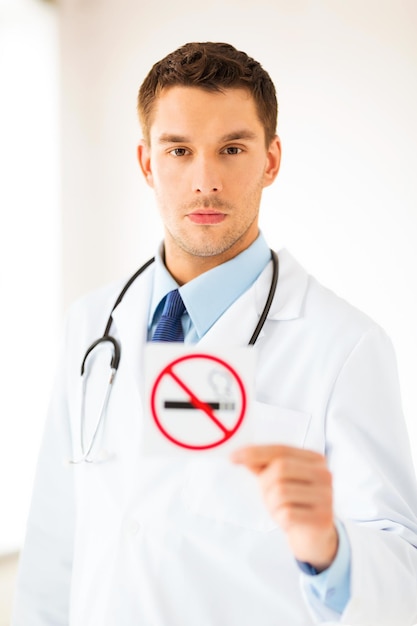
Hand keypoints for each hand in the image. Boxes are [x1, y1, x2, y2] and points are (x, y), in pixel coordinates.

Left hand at [230, 445, 337, 571]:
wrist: (315, 537)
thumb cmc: (295, 504)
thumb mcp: (280, 481)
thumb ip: (263, 466)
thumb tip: (241, 456)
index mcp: (314, 459)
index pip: (280, 450)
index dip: (255, 452)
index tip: (233, 457)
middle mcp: (324, 474)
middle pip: (280, 469)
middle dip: (265, 484)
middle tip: (266, 496)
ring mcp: (326, 496)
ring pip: (281, 492)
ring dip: (271, 504)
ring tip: (279, 510)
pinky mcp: (323, 518)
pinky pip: (287, 514)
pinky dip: (280, 518)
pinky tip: (288, 522)